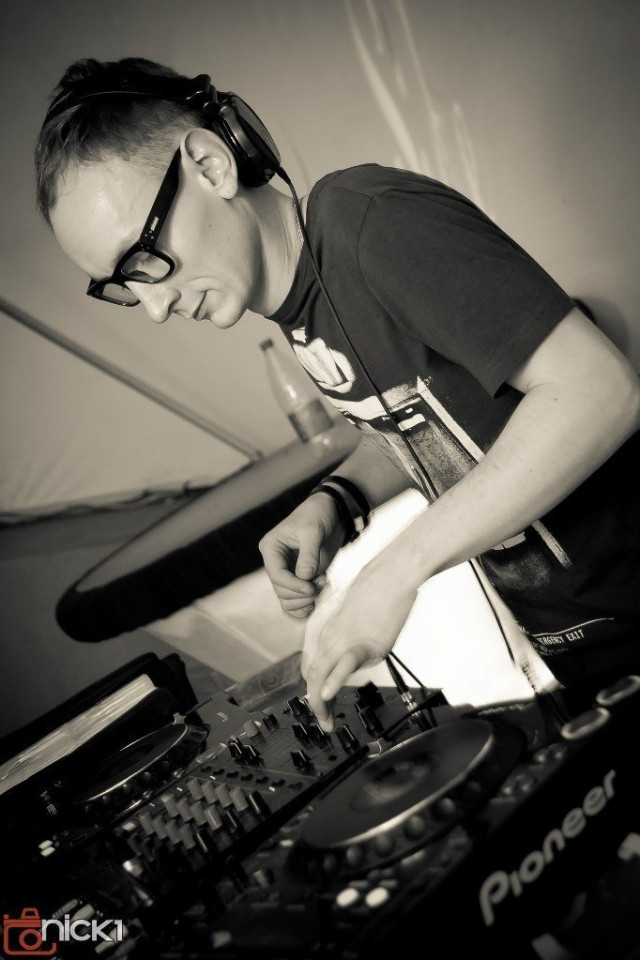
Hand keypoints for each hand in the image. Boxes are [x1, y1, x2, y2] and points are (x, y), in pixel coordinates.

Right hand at [259, 493, 345, 617]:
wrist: (332, 514)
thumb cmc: (318, 515)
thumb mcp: (313, 531)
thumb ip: (309, 555)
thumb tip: (305, 578)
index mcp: (271, 548)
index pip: (276, 575)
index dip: (293, 585)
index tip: (312, 588)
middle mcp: (275, 562)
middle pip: (281, 591)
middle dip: (302, 593)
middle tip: (323, 581)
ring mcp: (288, 572)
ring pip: (287, 600)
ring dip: (306, 600)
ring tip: (324, 583)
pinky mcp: (299, 579)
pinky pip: (294, 602)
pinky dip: (304, 608)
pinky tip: (316, 602)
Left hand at [302, 550, 417, 729]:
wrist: (391, 574)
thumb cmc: (377, 590)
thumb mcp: (355, 615)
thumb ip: (350, 635)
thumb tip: (356, 651)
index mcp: (325, 632)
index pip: (312, 667)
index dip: (314, 689)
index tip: (321, 703)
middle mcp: (329, 638)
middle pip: (312, 677)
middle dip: (315, 704)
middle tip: (324, 722)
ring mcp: (343, 641)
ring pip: (321, 675)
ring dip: (320, 703)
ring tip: (326, 722)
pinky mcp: (362, 642)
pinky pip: (343, 666)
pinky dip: (334, 682)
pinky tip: (329, 695)